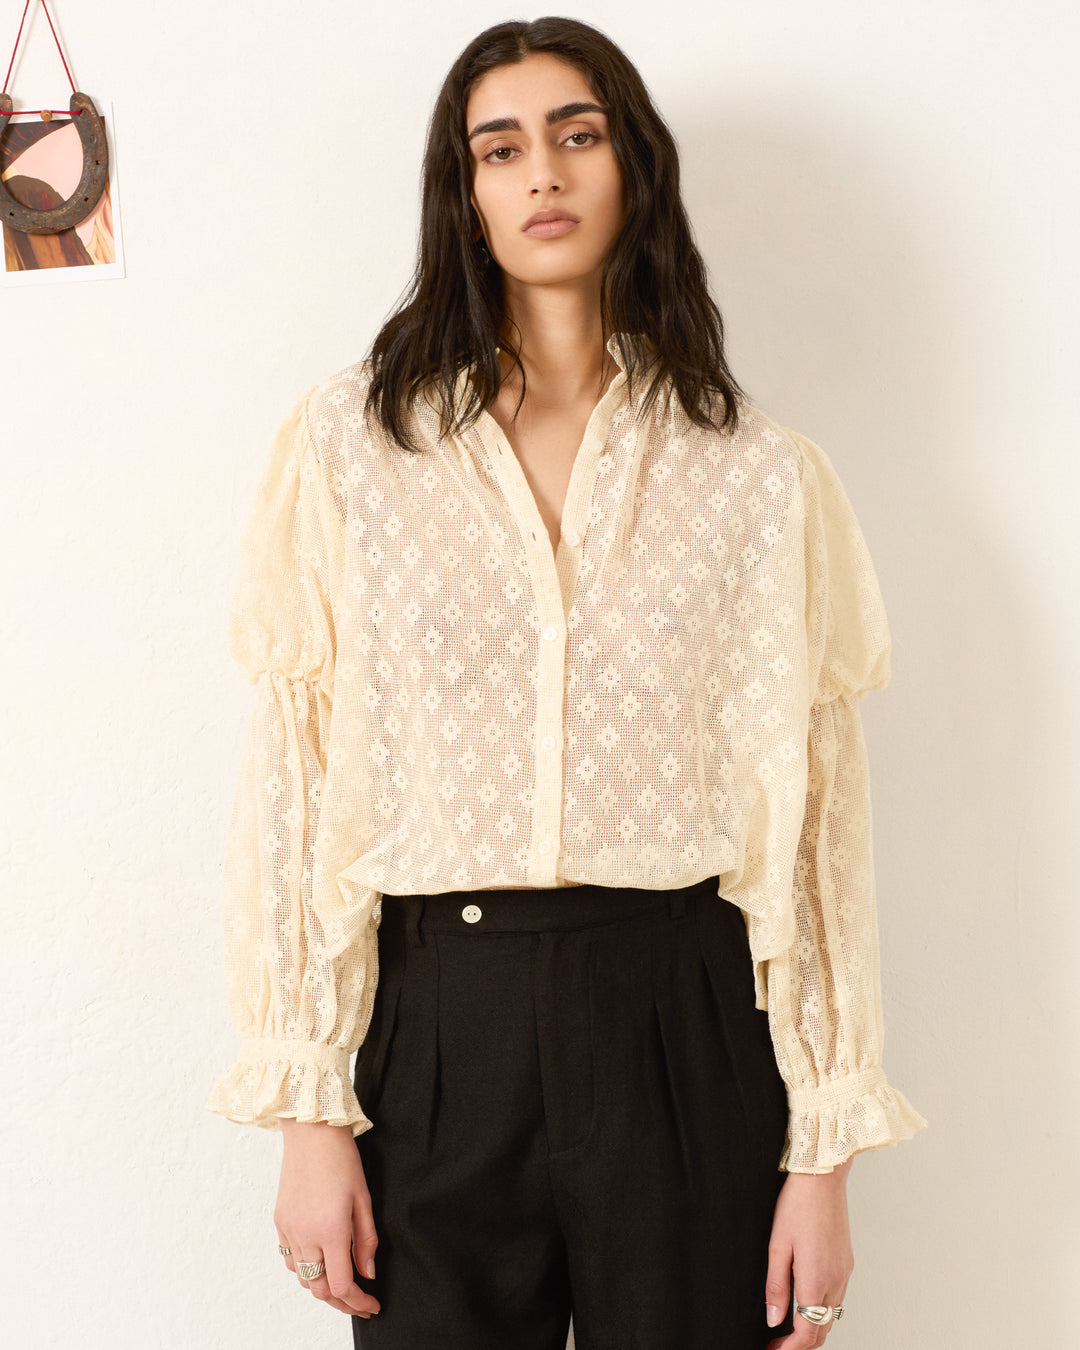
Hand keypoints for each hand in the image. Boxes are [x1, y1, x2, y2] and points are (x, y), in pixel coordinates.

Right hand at [274, 1119, 381, 1318]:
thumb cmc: (341, 1159)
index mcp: (330, 1231)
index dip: (358, 1303)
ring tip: (342, 1282)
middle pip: (319, 1289)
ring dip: (322, 1286)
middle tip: (360, 1303)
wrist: (311, 1131)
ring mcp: (289, 1229)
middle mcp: (305, 1235)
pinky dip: (305, 1269)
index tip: (372, 1306)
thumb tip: (367, 1274)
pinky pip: (290, 1258)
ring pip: (302, 1277)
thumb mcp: (363, 1199)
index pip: (341, 1285)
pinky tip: (320, 1261)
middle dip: (341, 1302)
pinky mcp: (280, 1221)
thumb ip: (366, 1240)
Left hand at [765, 1158, 853, 1348]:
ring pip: (831, 1316)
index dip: (789, 1349)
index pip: (807, 1332)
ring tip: (788, 1326)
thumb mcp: (777, 1246)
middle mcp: (835, 1281)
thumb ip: (776, 1286)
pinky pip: (837, 1298)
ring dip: (812, 1327)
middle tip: (777, 1344)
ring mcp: (844, 1273)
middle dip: (801, 1344)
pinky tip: (806, 1301)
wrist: (823, 1178)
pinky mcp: (847, 1263)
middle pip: (822, 1330)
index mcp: (816, 1279)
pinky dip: (822, 1310)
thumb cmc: (798, 1205)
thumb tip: (773, 1319)